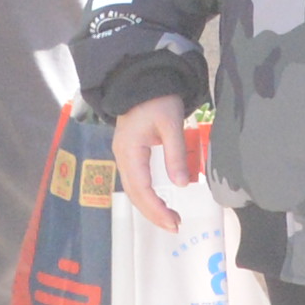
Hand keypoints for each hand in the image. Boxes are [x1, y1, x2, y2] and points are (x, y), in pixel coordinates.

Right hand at [114, 95, 195, 232]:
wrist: (143, 78)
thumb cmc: (158, 98)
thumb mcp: (171, 124)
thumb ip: (175, 155)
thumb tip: (182, 185)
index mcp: (129, 151)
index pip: (141, 188)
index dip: (156, 208)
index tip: (173, 221)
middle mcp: (122, 157)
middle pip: (135, 194)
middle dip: (153, 213)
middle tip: (175, 226)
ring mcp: (123, 155)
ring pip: (134, 189)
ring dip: (150, 206)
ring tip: (170, 218)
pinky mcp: (129, 153)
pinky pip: (136, 180)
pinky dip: (147, 195)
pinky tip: (159, 202)